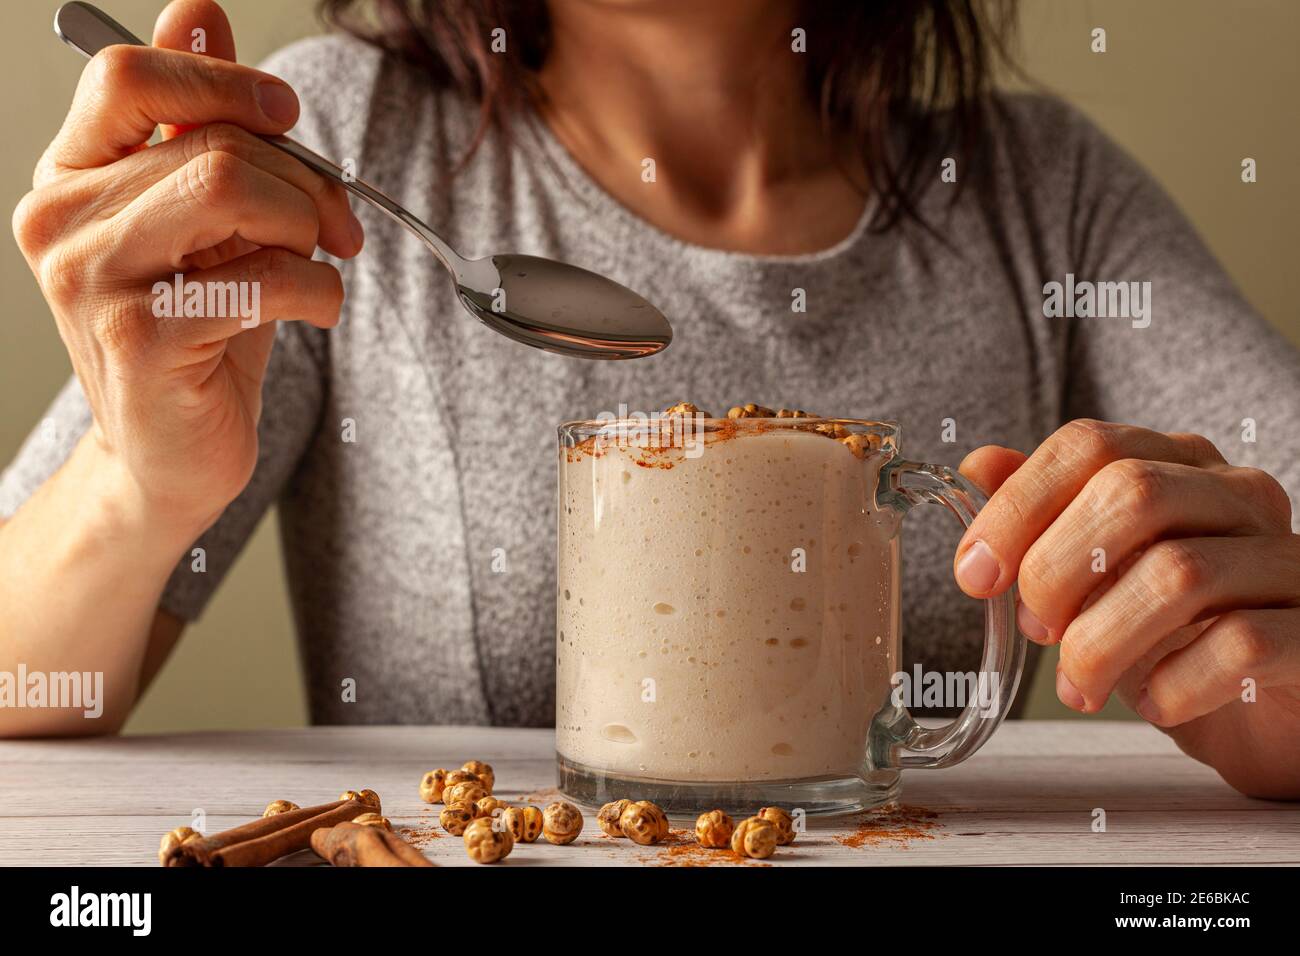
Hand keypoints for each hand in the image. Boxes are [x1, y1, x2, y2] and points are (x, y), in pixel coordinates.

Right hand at [11, 0, 360, 531]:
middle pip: (216, 142)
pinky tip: (315, 312)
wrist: (169, 455)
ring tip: (318, 266)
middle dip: (308, 181)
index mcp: (73, 176)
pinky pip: (265, 276)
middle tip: (340, 226)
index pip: (130, 74)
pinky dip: (319, 290)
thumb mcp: (202, 220)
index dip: (227, 83)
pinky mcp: (142, 339)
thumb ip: (197, 124)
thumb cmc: (197, 335)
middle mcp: (62, 219)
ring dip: (310, 229)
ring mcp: (93, 279)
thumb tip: (199, 14)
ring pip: (236, 189)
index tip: (289, 120)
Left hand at [955, 419, 1299, 797]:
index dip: (1017, 507)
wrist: (1270, 708)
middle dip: (1055, 569)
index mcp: (1178, 464)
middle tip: (1034, 630)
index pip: (1089, 445)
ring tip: (1078, 686)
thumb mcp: (1099, 569)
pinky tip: (1153, 702)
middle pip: (1131, 495)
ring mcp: (1286, 559)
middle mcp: (1239, 495)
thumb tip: (978, 466)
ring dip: (1100, 642)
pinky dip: (1173, 683)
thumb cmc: (1176, 628)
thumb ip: (1045, 513)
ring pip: (1178, 574)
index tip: (974, 574)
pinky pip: (1239, 643)